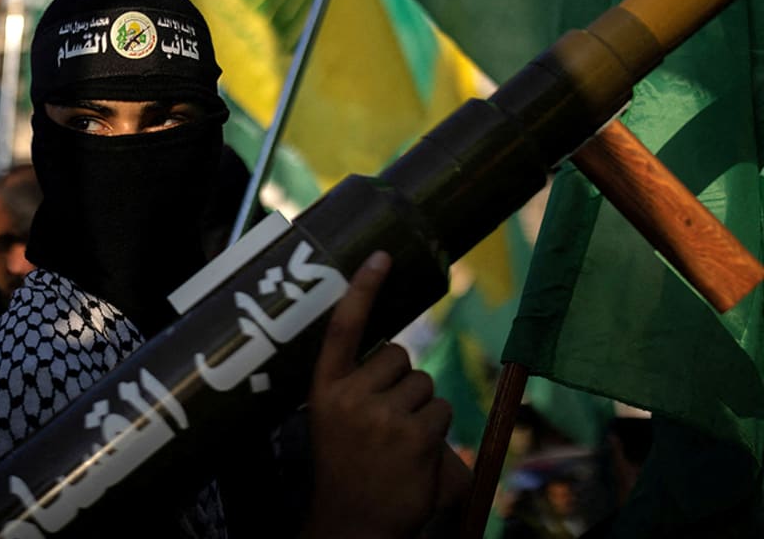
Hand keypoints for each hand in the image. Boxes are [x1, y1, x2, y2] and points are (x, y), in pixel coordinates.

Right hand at [301, 252, 455, 538]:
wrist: (353, 521)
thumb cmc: (347, 466)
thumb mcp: (333, 418)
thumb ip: (356, 385)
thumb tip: (395, 357)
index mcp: (325, 388)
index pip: (344, 328)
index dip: (364, 289)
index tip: (382, 255)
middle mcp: (350, 396)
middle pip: (399, 357)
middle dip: (401, 381)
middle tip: (385, 419)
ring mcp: (383, 416)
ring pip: (424, 384)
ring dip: (421, 408)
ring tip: (398, 442)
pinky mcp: (415, 436)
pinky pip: (441, 409)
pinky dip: (435, 429)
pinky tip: (414, 453)